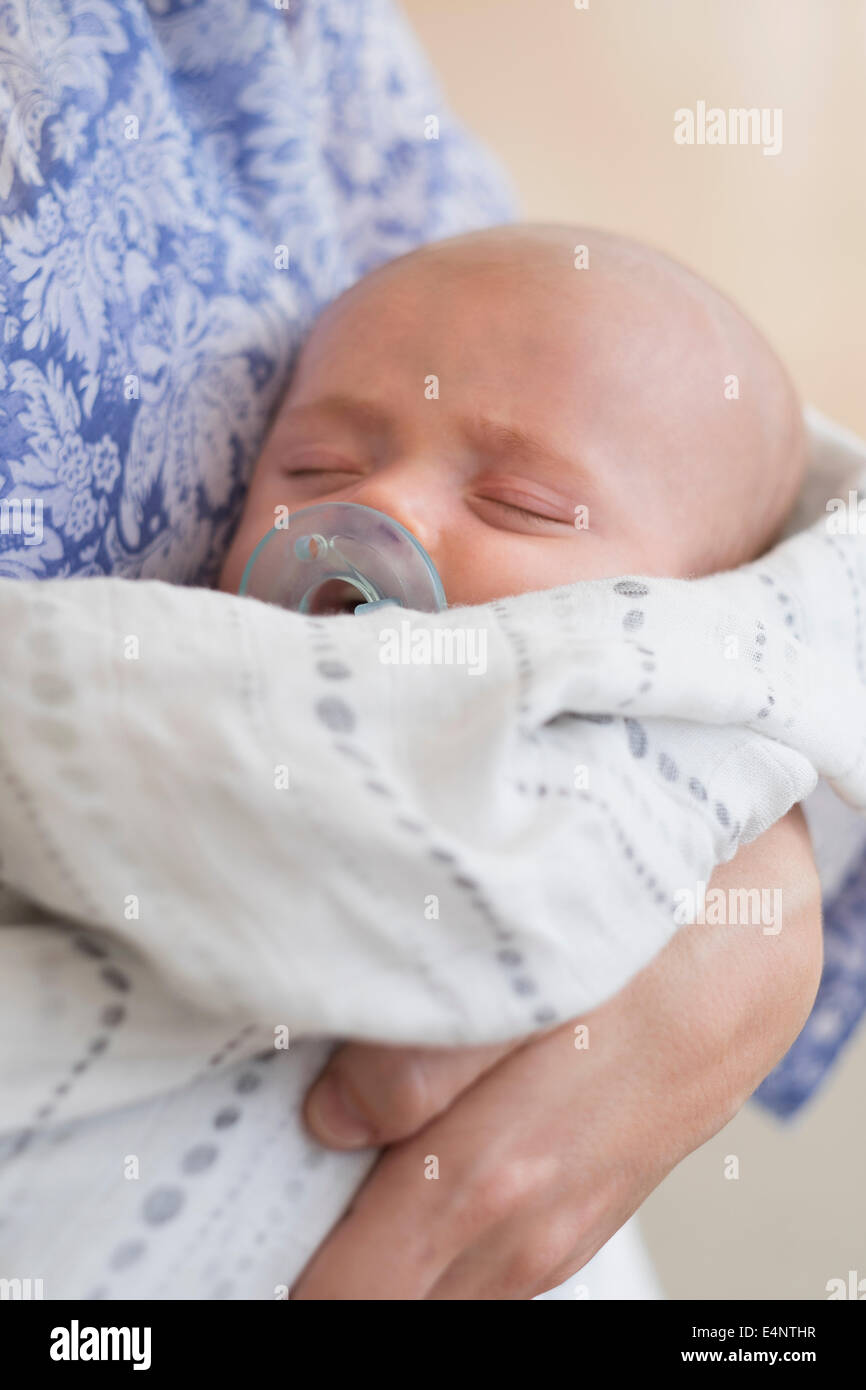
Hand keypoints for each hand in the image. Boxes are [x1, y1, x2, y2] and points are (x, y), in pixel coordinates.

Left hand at [293, 806, 821, 1298]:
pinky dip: (430, 1235)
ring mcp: (556, 1229)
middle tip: (274, 1175)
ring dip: (374, 1243)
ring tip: (329, 1169)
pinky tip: (406, 1170)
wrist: (758, 940)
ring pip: (434, 1283)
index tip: (245, 1207)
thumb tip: (330, 1118)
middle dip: (322, 1250)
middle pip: (380, 1292)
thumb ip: (422, 1055)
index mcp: (491, 1175)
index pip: (347, 1288)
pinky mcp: (580, 1209)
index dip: (286, 1262)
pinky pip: (485, 1260)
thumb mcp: (533, 971)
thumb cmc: (653, 936)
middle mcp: (523, 1228)